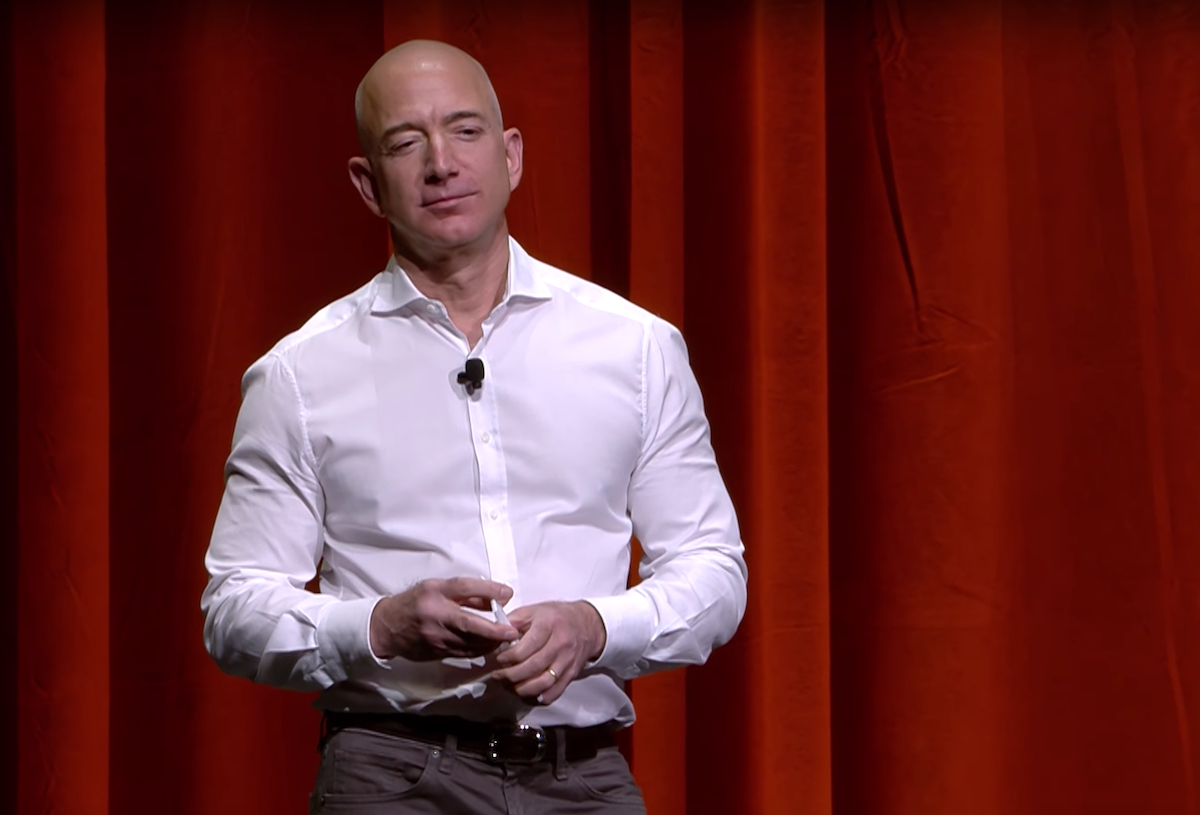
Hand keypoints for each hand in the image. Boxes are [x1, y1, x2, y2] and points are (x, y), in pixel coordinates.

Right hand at [369, 577, 518, 661]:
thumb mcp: (436, 588)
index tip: (507, 593)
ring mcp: (435, 636)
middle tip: (512, 631)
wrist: (387, 627)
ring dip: (491, 642)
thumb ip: (464, 593)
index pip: (464, 588)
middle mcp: (435, 614)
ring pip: (468, 642)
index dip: (488, 590)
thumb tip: (496, 598)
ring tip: (506, 638)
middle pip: (468, 622)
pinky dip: (480, 649)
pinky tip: (491, 645)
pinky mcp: (436, 651)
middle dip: (493, 629)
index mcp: (434, 592)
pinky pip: (463, 652)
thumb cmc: (416, 602)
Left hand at [490, 601, 606, 704]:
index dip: (508, 657)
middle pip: (533, 668)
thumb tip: (495, 635)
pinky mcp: (571, 675)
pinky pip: (553, 694)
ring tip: (508, 686)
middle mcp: (560, 644)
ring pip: (543, 684)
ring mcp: (567, 662)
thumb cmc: (556, 617)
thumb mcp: (533, 610)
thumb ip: (513, 622)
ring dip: (521, 689)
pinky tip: (525, 693)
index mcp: (549, 625)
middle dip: (510, 676)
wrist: (586, 625)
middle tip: (498, 676)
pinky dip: (536, 698)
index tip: (498, 659)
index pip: (526, 648)